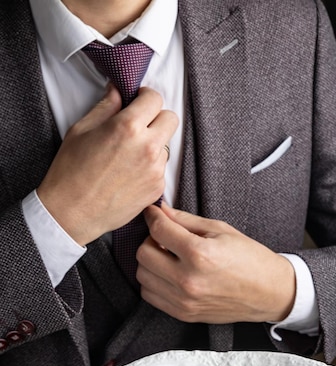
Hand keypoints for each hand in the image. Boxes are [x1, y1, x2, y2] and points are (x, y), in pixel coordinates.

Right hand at [37, 85, 177, 245]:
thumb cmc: (71, 171)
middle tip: (139, 125)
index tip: (138, 102)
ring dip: (153, 145)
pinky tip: (129, 174)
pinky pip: (161, 169)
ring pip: (166, 146)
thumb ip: (106, 107)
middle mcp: (147, 147)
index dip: (145, 97)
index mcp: (128, 127)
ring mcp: (155, 170)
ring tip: (129, 156)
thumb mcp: (82, 129)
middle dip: (157, 118)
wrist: (72, 212)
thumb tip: (118, 91)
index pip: (155, 98)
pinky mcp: (157, 189)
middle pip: (171, 119)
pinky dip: (150, 168)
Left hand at [136, 203, 295, 323]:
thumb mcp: (221, 230)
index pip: (158, 230)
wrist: (269, 292)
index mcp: (199, 254)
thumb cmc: (250, 259)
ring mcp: (184, 300)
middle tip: (165, 237)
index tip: (153, 213)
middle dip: (151, 240)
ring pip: (142, 275)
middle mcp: (188, 279)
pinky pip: (150, 295)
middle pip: (143, 253)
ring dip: (150, 262)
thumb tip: (160, 210)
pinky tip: (169, 274)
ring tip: (168, 257)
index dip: (152, 216)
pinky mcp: (183, 313)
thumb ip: (186, 220)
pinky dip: (154, 282)